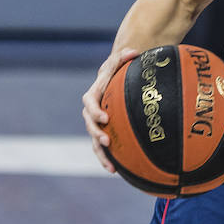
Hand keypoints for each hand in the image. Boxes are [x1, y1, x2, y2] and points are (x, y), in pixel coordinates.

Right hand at [82, 47, 138, 172]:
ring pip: (95, 141)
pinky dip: (109, 158)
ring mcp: (98, 123)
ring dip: (101, 154)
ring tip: (111, 167)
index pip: (89, 102)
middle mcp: (93, 111)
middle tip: (108, 141)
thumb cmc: (120, 68)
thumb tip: (133, 52)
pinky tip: (117, 171)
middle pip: (90, 124)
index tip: (105, 117)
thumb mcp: (120, 60)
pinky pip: (104, 148)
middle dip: (97, 134)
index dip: (94, 111)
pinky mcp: (106, 132)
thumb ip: (124, 56)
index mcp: (95, 93)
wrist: (119, 78)